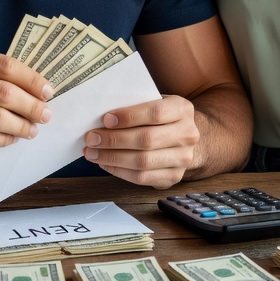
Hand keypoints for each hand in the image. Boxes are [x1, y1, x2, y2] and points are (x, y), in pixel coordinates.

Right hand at [0, 45, 51, 153]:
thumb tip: (31, 86)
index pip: (6, 65)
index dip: (32, 79)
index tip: (48, 90)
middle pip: (5, 92)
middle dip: (32, 106)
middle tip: (46, 114)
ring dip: (21, 125)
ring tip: (32, 129)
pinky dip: (3, 139)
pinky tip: (12, 138)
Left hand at [82, 95, 199, 187]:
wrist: (184, 137)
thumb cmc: (161, 117)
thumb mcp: (155, 102)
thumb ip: (135, 105)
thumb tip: (101, 116)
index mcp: (183, 110)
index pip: (155, 113)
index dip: (129, 117)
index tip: (105, 120)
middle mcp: (188, 134)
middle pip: (147, 140)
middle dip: (114, 140)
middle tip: (91, 138)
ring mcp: (183, 159)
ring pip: (142, 162)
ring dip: (112, 158)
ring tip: (92, 153)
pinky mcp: (174, 177)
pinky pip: (142, 178)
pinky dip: (119, 171)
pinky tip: (105, 163)